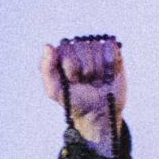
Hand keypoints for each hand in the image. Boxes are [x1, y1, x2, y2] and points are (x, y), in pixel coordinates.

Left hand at [41, 35, 125, 157]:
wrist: (99, 112)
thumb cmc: (75, 101)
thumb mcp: (55, 91)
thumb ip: (47, 69)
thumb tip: (47, 46)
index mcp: (62, 54)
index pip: (66, 48)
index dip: (71, 67)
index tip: (73, 81)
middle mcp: (78, 48)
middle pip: (82, 46)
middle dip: (85, 68)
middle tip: (86, 81)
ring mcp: (95, 49)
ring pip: (97, 47)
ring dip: (98, 68)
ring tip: (97, 79)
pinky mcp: (112, 51)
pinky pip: (111, 46)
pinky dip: (110, 62)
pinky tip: (108, 73)